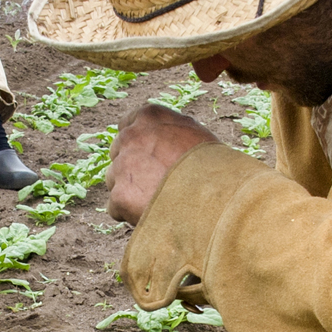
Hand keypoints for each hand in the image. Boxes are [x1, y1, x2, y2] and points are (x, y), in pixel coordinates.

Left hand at [107, 104, 220, 224]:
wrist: (216, 198)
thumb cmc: (215, 167)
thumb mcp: (195, 136)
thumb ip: (169, 133)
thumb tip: (160, 140)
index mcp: (150, 116)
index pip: (129, 124)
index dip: (139, 144)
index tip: (149, 158)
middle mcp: (131, 136)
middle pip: (119, 152)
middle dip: (132, 167)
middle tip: (156, 183)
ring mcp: (122, 166)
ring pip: (115, 180)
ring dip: (130, 190)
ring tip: (159, 200)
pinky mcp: (120, 195)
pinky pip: (116, 207)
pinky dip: (130, 214)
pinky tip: (154, 215)